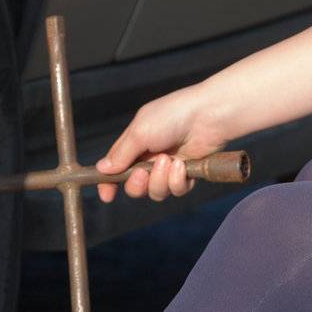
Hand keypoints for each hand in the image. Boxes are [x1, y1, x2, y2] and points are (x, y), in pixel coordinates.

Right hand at [92, 86, 228, 203]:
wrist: (209, 115)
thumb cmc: (173, 116)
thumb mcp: (140, 132)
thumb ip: (121, 154)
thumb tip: (102, 169)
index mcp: (136, 142)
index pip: (117, 166)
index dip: (109, 182)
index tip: (107, 195)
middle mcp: (151, 155)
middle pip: (135, 186)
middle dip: (137, 184)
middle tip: (143, 173)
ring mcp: (169, 165)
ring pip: (156, 191)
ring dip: (160, 180)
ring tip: (169, 161)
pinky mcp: (188, 173)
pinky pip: (176, 190)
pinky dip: (177, 180)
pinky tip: (183, 165)